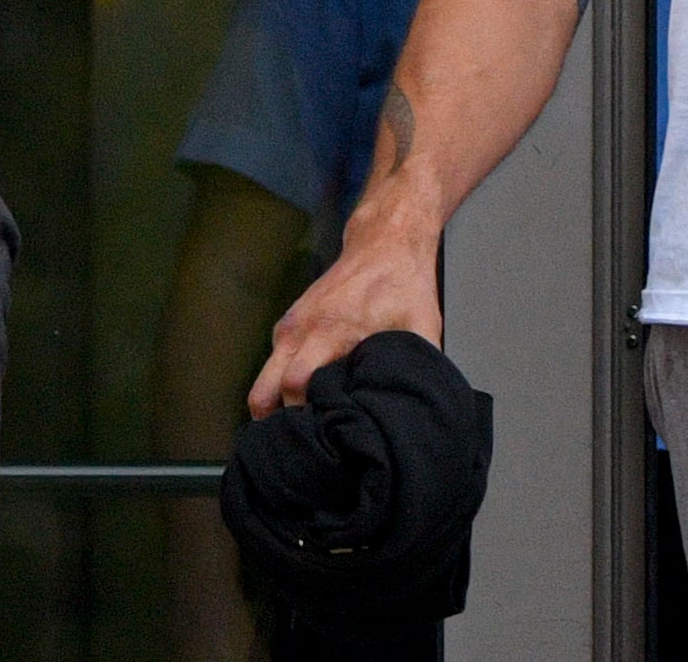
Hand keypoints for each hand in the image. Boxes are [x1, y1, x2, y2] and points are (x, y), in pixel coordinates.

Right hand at [249, 218, 440, 417]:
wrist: (384, 241)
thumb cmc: (402, 284)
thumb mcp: (422, 326)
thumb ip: (420, 366)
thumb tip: (423, 407)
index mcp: (330, 331)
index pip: (296, 385)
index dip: (303, 417)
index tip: (320, 437)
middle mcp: (301, 329)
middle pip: (264, 389)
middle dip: (274, 421)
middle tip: (298, 446)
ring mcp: (291, 324)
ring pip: (266, 378)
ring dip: (277, 402)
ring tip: (303, 426)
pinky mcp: (290, 320)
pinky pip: (274, 362)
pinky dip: (280, 381)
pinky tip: (306, 396)